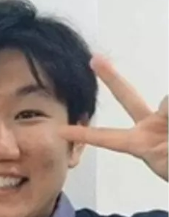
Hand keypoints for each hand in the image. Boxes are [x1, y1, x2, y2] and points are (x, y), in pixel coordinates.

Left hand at [58, 55, 167, 181]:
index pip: (107, 138)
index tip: (59, 131)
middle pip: (128, 97)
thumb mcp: (167, 157)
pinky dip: (168, 109)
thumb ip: (167, 118)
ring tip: (167, 137)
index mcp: (140, 144)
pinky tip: (167, 133)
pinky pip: (167, 103)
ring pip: (165, 103)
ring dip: (167, 115)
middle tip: (93, 59)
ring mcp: (165, 117)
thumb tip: (166, 100)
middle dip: (111, 79)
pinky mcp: (168, 109)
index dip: (84, 135)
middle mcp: (150, 127)